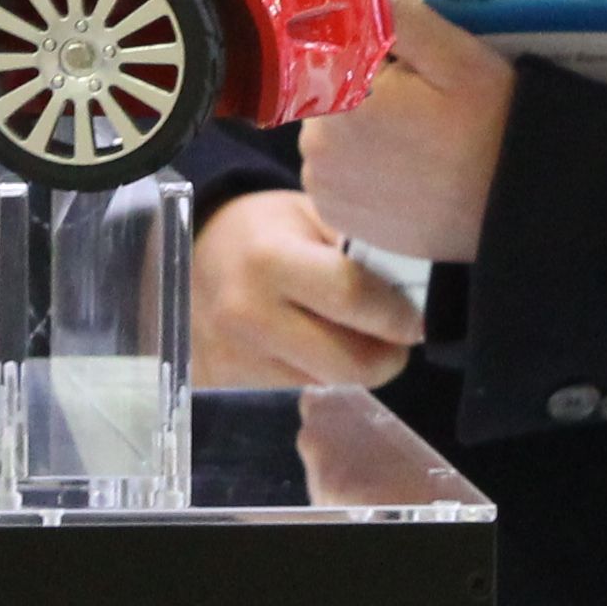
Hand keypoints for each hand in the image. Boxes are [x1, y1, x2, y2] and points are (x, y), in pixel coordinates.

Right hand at [193, 186, 423, 391]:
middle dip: (388, 355)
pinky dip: (324, 373)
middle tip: (397, 336)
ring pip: (331, 384)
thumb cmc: (262, 230)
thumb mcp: (308, 214)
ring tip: (355, 335)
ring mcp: (237, 357)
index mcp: (269, 260)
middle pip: (349, 363)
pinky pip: (303, 391)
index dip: (397, 313)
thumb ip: (357, 240)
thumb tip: (416, 277)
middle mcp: (249, 315)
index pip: (352, 297)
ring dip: (357, 366)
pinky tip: (318, 345)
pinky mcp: (232, 385)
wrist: (189, 259)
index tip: (417, 316)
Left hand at [295, 0, 517, 265]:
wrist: (515, 209)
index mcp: (343, 94)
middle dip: (363, 90)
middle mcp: (318, 144)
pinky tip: (403, 170)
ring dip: (359, 131)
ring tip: (417, 142)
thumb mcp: (456, 57)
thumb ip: (396, 16)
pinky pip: (335, 176)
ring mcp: (324, 185)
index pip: (326, 49)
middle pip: (326, 90)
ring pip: (329, 133)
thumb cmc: (492, 128)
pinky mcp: (336, 216)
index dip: (364, 51)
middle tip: (420, 106)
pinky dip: (359, 170)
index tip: (403, 67)